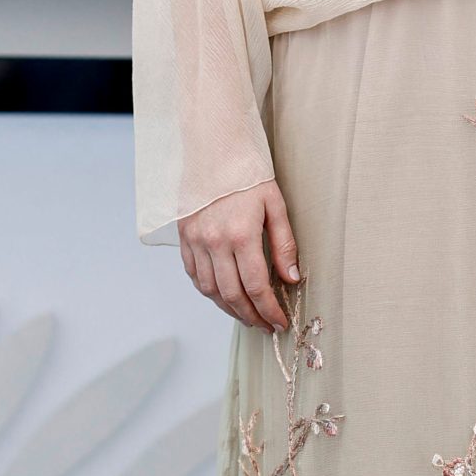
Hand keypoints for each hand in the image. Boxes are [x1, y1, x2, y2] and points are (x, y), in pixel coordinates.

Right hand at [179, 180, 300, 331]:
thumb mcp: (276, 206)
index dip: (268, 310)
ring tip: (247, 315)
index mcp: (240, 235)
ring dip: (229, 309)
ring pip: (209, 290)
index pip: (255, 286)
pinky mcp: (184, 237)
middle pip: (231, 295)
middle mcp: (214, 242)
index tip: (279, 321)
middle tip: (265, 325)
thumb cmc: (249, 175)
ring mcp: (195, 240)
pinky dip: (209, 291)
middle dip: (251, 316)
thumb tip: (291, 279)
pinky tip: (224, 296)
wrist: (215, 150)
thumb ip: (284, 245)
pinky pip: (194, 274)